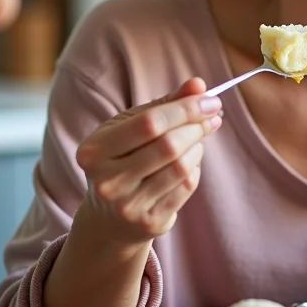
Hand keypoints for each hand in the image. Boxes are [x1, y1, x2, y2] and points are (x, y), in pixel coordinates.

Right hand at [75, 78, 222, 245]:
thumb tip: (198, 85)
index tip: (210, 100)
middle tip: (212, 117)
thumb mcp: (131, 127)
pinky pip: (186, 187)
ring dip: (197, 147)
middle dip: (197, 126)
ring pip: (181, 167)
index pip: (150, 123)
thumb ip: (163, 104)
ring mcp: (127, 206)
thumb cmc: (123, 159)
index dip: (185, 109)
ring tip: (197, 139)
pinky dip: (195, 169)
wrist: (108, 217)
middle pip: (169, 146)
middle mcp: (107, 181)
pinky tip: (189, 162)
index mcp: (94, 151)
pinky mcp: (149, 222)